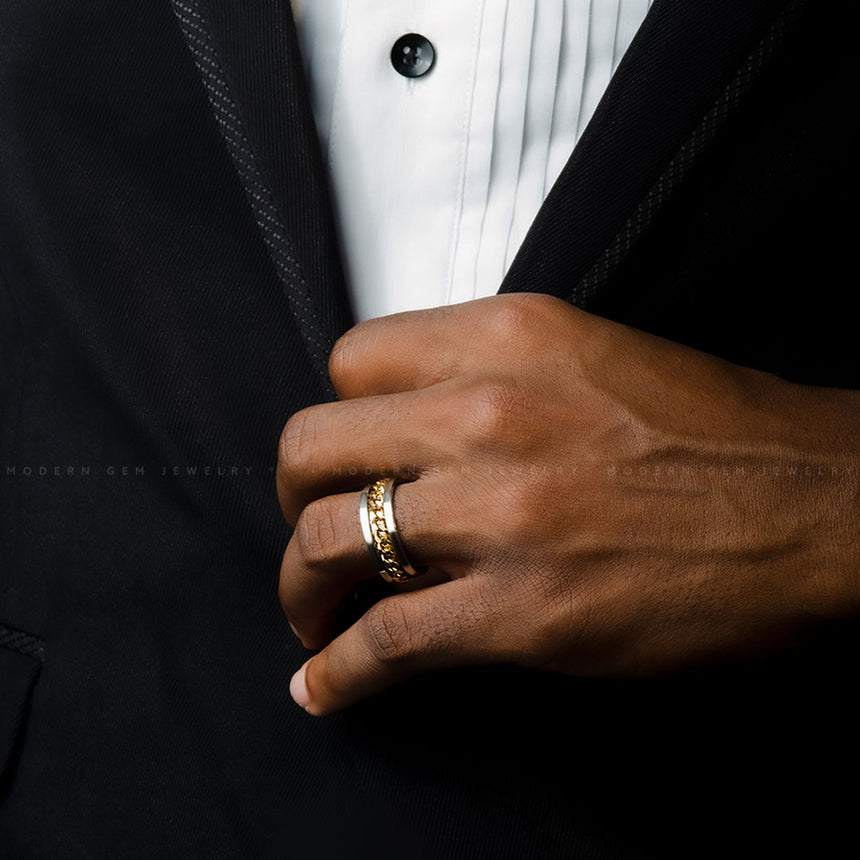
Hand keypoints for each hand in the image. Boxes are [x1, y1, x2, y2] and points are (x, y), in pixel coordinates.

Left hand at [276, 293, 859, 714]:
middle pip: (314, 446)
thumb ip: (487, 377)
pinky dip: (338, 671)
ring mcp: (500, 512)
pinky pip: (385, 642)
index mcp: (509, 337)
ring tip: (312, 611)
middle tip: (315, 530)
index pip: (351, 361)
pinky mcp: (521, 610)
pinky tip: (324, 685)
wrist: (817, 507)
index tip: (349, 455)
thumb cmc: (714, 431)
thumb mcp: (588, 357)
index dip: (339, 416)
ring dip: (301, 586)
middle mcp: (488, 411)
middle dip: (298, 498)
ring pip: (329, 541)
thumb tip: (409, 429)